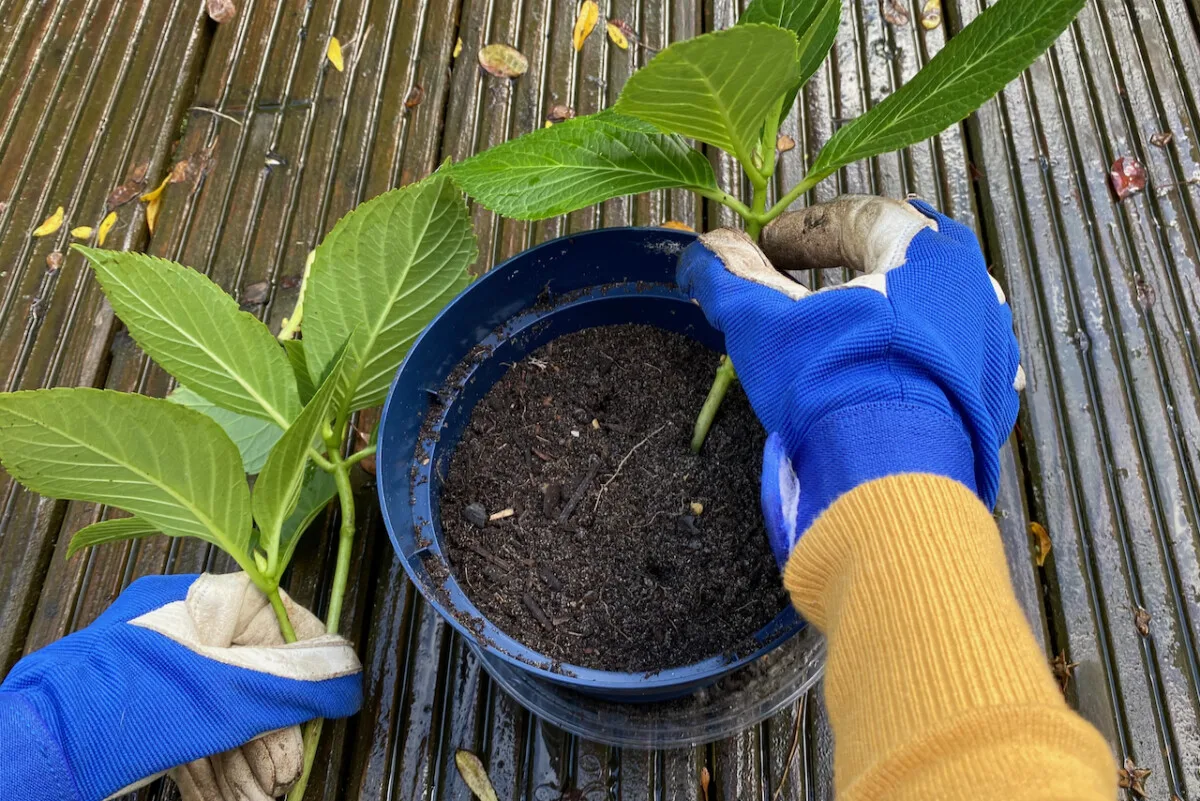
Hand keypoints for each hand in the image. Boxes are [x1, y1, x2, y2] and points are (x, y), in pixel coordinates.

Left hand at [0, 572, 360, 800]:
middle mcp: (186, 624)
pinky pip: (193, 728)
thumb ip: (298, 685)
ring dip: (247, 759)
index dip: (312, 671)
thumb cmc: (128, 706)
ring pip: (224, 710)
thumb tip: (350, 677)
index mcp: (209, 599)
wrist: (45, 747)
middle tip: (285, 777)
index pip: (284, 623)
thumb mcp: (231, 695)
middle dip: (273, 737)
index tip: (329, 707)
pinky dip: (214, 763)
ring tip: (259, 796)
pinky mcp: (144, 702)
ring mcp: (161, 663)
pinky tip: (227, 796)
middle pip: (255, 677)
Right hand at [676, 196, 1022, 567]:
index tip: (765, 249)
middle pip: (898, 258)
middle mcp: (971, 284)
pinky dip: (917, 358)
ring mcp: (989, 341)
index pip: (853, 218)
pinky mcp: (991, 394)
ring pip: (931, 306)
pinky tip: (889, 372)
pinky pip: (952, 360)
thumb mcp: (763, 322)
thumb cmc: (831, 385)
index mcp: (923, 248)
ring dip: (886, 310)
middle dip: (846, 266)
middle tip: (803, 284)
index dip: (800, 233)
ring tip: (842, 330)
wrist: (890, 475)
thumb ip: (729, 276)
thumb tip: (702, 252)